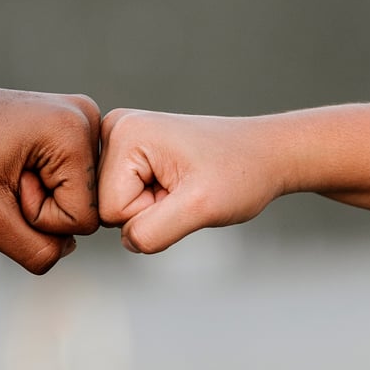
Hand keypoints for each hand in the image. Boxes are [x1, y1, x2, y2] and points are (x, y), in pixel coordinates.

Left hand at [0, 86, 99, 273]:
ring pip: (78, 195)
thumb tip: (67, 249)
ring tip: (6, 169)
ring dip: (40, 196)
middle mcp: (88, 118)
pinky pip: (70, 179)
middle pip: (86, 205)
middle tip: (2, 177)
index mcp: (74, 131)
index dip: (39, 218)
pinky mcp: (70, 125)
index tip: (5, 186)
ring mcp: (81, 119)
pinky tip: (14, 165)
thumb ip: (37, 251)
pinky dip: (41, 183)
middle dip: (41, 206)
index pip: (84, 219)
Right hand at [98, 109, 281, 252]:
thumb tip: (126, 241)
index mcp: (124, 133)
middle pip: (106, 207)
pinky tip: (175, 183)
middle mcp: (114, 128)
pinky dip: (151, 200)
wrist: (264, 154)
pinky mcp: (129, 150)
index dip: (149, 213)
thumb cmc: (240, 173)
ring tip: (181, 185)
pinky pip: (124, 197)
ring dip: (151, 207)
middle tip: (183, 190)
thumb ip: (153, 231)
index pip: (109, 209)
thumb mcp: (200, 208)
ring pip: (115, 205)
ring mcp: (120, 138)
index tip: (182, 191)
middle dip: (148, 210)